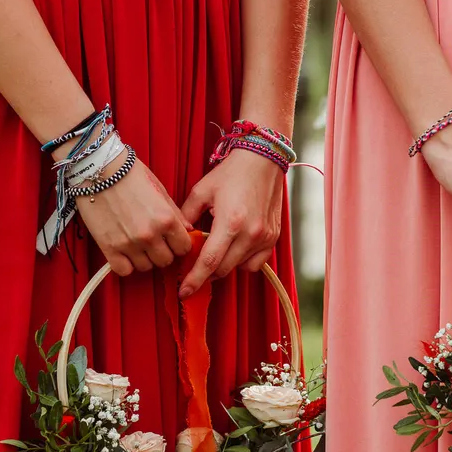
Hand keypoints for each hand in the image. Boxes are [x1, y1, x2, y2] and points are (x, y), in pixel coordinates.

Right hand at [74, 156, 192, 274]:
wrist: (98, 168)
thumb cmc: (129, 174)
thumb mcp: (160, 189)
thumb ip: (175, 214)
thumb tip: (188, 230)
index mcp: (166, 219)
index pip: (184, 248)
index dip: (179, 245)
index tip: (172, 241)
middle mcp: (150, 234)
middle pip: (165, 261)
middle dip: (162, 253)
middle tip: (154, 242)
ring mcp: (129, 243)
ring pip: (146, 268)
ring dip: (144, 259)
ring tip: (137, 245)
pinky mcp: (109, 247)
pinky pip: (124, 270)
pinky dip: (125, 265)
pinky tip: (123, 253)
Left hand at [178, 149, 283, 297]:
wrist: (263, 160)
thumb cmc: (231, 173)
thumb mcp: (201, 191)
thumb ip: (186, 215)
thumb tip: (179, 236)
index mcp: (230, 222)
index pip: (209, 262)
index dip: (194, 280)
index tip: (184, 292)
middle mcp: (250, 234)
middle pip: (223, 269)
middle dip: (206, 273)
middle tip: (194, 266)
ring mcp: (264, 237)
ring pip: (239, 268)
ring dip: (224, 266)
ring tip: (215, 252)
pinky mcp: (273, 237)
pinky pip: (256, 263)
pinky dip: (243, 262)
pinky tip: (234, 249)